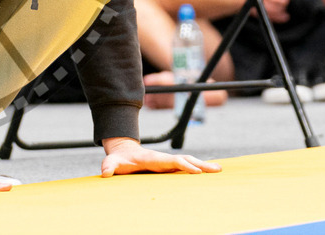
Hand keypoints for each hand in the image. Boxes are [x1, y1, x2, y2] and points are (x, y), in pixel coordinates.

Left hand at [101, 137, 220, 176]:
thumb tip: (105, 172)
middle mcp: (164, 159)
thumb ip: (108, 166)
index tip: (197, 171)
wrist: (123, 151)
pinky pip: (187, 166)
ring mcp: (168, 162)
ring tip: (219, 170)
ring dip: (203, 165)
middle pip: (185, 159)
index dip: (184, 165)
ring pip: (189, 162)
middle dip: (201, 164)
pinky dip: (198, 168)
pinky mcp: (169, 166)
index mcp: (154, 159)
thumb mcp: (112, 162)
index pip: (172, 160)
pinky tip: (209, 172)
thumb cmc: (119, 159)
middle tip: (217, 169)